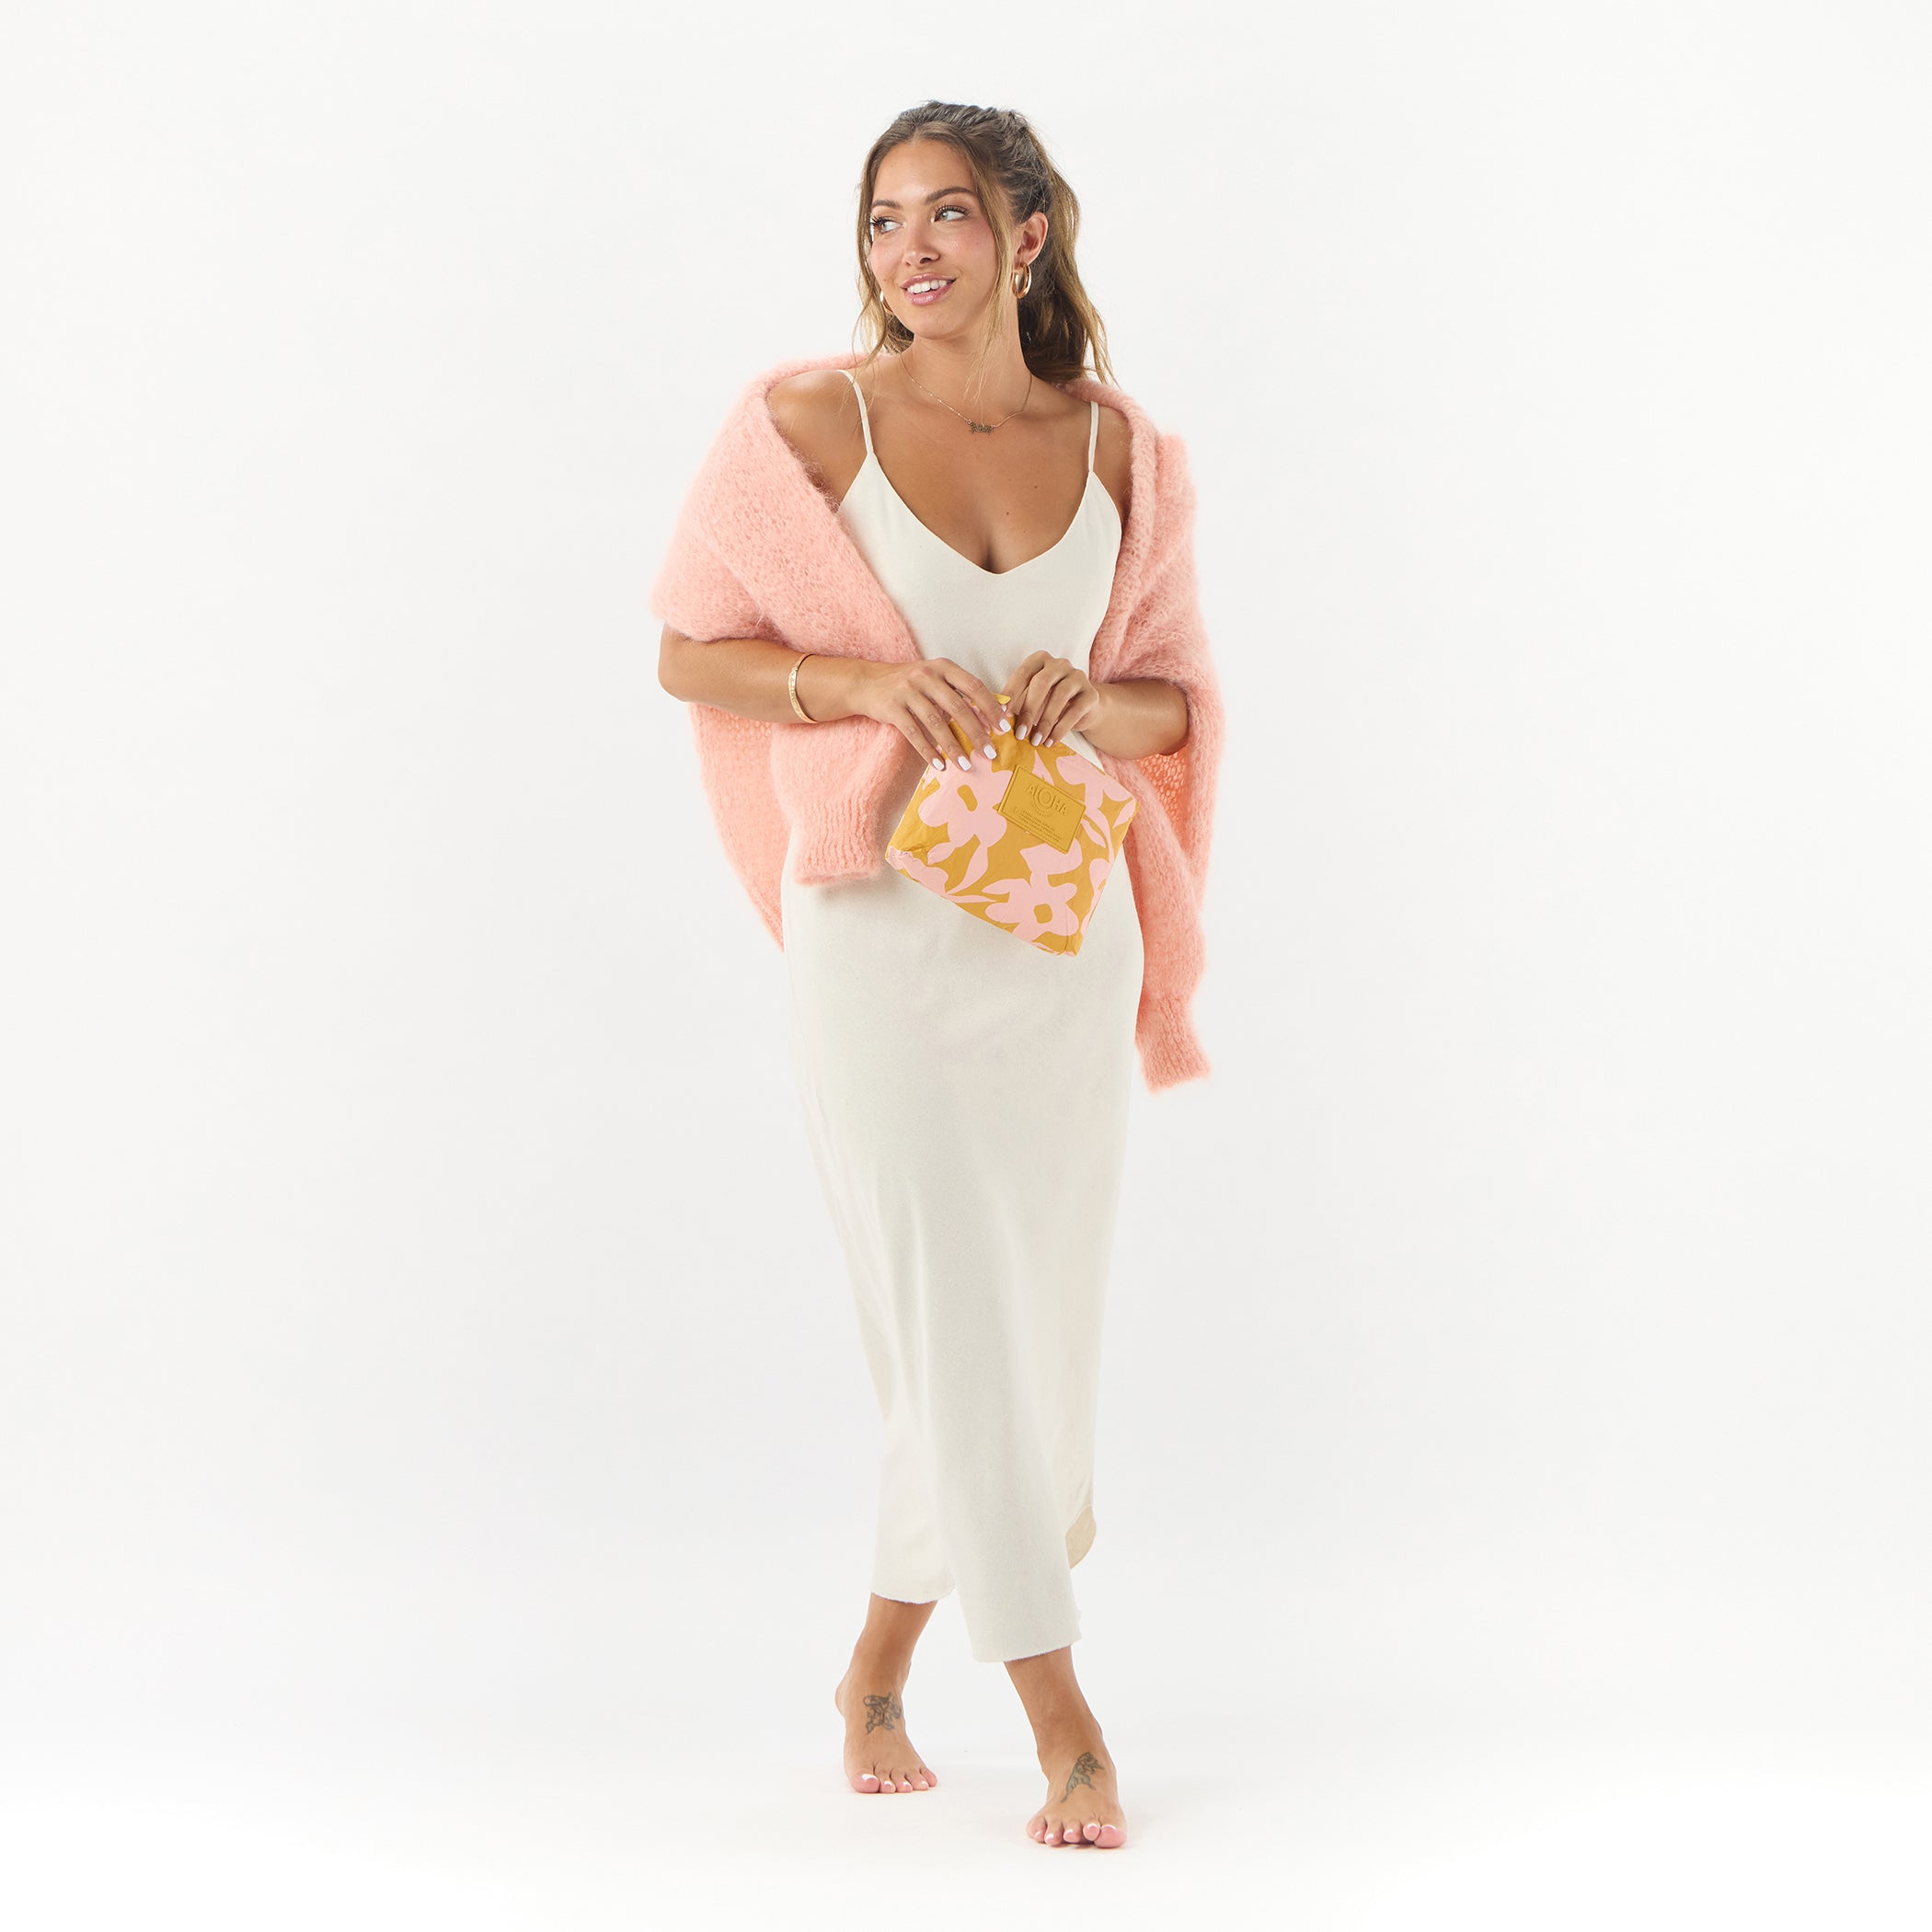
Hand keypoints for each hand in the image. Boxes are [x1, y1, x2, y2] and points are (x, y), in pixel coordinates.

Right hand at [854, 658, 1006, 771]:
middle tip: (990, 753)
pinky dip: (928, 751)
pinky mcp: (892, 708)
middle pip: (957, 707)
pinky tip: (940, 765)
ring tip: (966, 765)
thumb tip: (992, 716)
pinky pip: (914, 733)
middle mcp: (926, 675)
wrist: (868, 683)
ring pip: (936, 723)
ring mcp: (907, 691)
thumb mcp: (936, 680)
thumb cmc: (910, 684)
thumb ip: (960, 693)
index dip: (990, 708)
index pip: (973, 686)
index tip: (1003, 728)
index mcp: (943, 667)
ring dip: (953, 747)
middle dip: (976, 733)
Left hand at [1004, 652, 1102, 748]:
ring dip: (1045, 722)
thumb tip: (997, 718)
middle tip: (1020, 733)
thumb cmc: (1048, 703)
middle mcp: (1060, 664)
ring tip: (1036, 741)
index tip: (1002, 714)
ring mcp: (1077, 676)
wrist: (1083, 710)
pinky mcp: (1091, 694)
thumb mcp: (1031, 701)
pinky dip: (1061, 728)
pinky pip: (1075, 710)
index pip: (1023, 673)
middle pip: (1042, 682)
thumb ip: (1016, 704)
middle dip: (1029, 709)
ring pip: (1059, 696)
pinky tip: (1050, 741)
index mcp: (1040, 660)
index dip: (1012, 693)